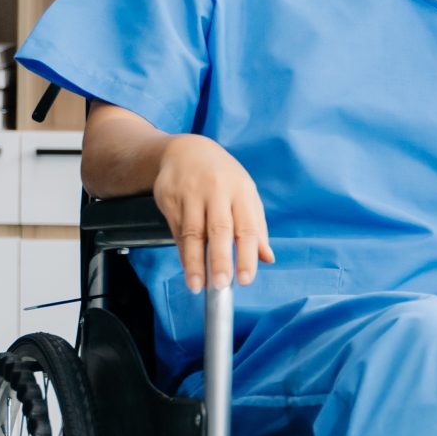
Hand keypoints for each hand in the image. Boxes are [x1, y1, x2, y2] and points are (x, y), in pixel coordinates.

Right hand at [153, 134, 273, 290]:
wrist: (186, 150)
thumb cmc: (223, 178)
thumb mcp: (245, 195)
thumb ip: (256, 228)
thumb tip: (267, 258)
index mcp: (241, 191)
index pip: (247, 227)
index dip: (247, 255)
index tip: (246, 279)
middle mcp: (216, 191)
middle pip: (219, 229)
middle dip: (220, 259)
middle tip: (221, 285)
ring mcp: (190, 194)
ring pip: (192, 232)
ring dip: (194, 262)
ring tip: (197, 285)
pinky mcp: (169, 198)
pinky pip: (176, 230)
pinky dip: (183, 252)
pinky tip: (188, 269)